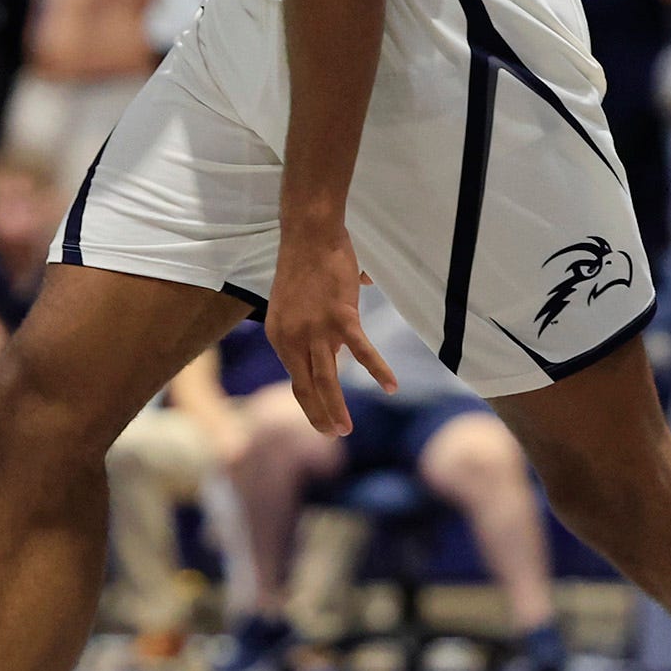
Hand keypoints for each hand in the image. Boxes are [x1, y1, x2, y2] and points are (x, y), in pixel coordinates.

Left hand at [265, 227, 396, 435]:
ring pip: (326, 380)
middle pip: (306, 387)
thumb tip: (343, 337)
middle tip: (333, 435)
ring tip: (345, 429)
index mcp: (279, 337)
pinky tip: (391, 387)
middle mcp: (292, 339)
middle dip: (319, 416)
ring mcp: (316, 331)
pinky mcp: (341, 318)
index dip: (308, 402)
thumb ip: (314, 328)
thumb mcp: (296, 305)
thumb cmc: (305, 264)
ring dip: (336, 408)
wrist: (309, 236)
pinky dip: (378, 370)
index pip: (295, 379)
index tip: (320, 420)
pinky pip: (362, 352)